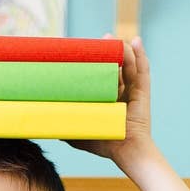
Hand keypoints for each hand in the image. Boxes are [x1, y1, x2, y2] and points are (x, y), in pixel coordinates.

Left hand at [64, 34, 152, 167]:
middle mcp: (122, 92)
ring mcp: (134, 90)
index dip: (97, 62)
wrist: (125, 150)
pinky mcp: (143, 91)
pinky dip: (140, 55)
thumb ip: (66, 128)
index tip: (87, 51)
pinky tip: (136, 42)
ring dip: (123, 49)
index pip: (102, 75)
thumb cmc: (104, 143)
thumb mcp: (80, 134)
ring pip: (129, 64)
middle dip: (111, 50)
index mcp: (108, 98)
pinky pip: (143, 70)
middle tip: (102, 40)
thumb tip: (46, 125)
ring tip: (115, 40)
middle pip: (117, 65)